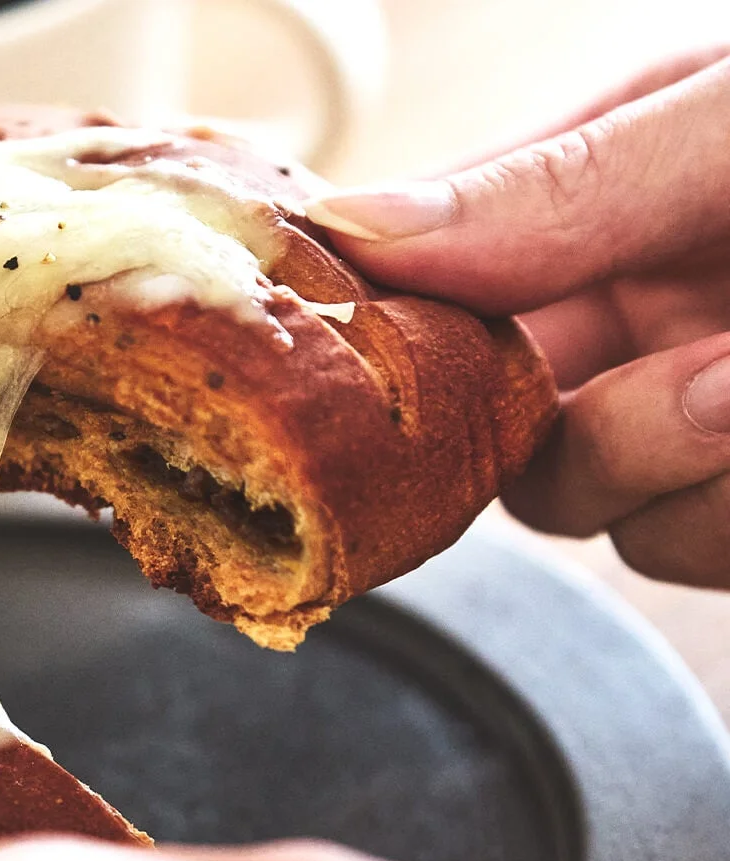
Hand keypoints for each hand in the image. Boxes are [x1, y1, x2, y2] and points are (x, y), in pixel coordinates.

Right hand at [303, 49, 729, 586]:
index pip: (426, 278)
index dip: (393, 327)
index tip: (385, 363)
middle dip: (578, 426)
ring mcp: (684, 417)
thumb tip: (353, 225)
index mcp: (593, 201)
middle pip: (485, 429)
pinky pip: (677, 548)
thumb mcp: (727, 129)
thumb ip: (558, 183)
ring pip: (588, 510)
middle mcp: (626, 316)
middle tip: (707, 380)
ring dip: (671, 466)